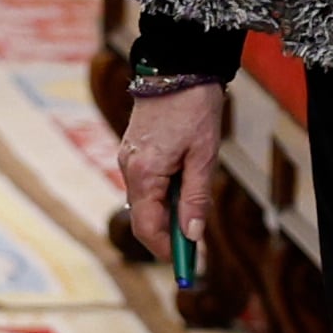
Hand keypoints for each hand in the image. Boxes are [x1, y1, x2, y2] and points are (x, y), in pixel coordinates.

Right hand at [117, 82, 227, 260]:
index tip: (188, 266)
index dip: (167, 251)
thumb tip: (193, 235)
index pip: (148, 227)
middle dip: (166, 239)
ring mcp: (129, 159)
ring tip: (194, 218)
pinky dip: (162, 198)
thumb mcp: (204, 155)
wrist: (178, 66)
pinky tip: (183, 192)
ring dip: (166, 217)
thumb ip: (196, 197)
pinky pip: (145, 185)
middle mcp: (129, 169)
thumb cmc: (194, 108)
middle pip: (143, 219)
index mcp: (144, 173)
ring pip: (144, 202)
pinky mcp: (134, 151)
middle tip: (195, 252)